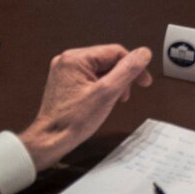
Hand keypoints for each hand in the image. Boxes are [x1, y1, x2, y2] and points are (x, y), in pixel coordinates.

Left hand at [17, 45, 154, 171]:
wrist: (50, 141)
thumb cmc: (73, 120)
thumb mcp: (107, 93)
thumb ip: (127, 70)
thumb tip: (143, 53)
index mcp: (75, 58)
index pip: (115, 52)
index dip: (134, 66)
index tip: (144, 81)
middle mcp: (68, 61)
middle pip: (107, 60)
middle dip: (122, 76)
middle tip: (129, 93)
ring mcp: (65, 72)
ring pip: (100, 70)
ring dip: (114, 83)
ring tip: (117, 99)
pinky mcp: (66, 83)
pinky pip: (91, 78)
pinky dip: (103, 88)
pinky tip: (105, 100)